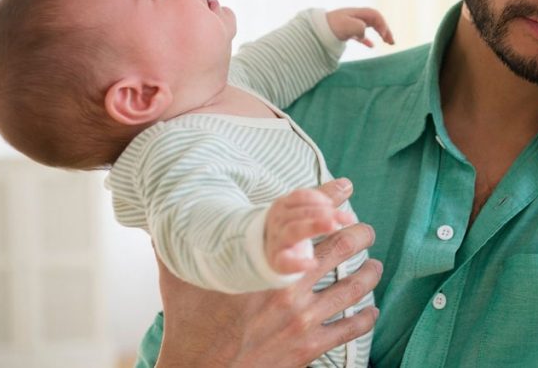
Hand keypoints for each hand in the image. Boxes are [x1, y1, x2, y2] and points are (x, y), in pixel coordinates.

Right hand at [154, 179, 381, 367]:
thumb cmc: (189, 326)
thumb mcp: (181, 278)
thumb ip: (177, 244)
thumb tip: (163, 217)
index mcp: (264, 265)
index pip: (307, 220)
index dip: (330, 199)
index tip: (345, 188)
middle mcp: (290, 289)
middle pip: (342, 248)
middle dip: (360, 233)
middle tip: (364, 230)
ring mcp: (303, 320)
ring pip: (354, 287)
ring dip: (370, 273)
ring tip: (374, 266)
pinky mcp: (309, 348)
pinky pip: (350, 329)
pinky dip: (366, 317)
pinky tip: (370, 310)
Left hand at [326, 7, 394, 47]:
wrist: (315, 30)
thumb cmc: (330, 27)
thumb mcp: (347, 26)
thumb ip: (360, 28)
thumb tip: (364, 34)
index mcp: (357, 13)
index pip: (375, 15)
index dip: (382, 25)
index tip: (384, 36)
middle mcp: (355, 17)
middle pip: (375, 20)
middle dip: (385, 30)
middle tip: (391, 41)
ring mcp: (350, 24)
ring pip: (369, 27)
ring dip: (380, 34)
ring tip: (387, 42)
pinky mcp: (345, 32)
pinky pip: (360, 34)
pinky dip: (367, 40)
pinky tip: (371, 46)